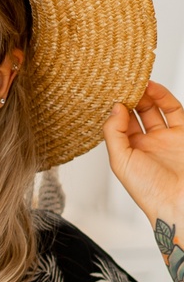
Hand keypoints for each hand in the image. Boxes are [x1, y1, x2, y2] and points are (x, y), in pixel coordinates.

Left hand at [104, 81, 183, 226]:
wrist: (179, 199)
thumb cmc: (149, 189)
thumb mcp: (121, 161)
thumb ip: (114, 133)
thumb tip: (115, 108)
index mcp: (127, 153)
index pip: (117, 126)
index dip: (113, 110)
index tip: (106, 94)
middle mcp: (145, 144)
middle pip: (135, 115)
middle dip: (128, 99)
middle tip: (121, 83)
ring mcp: (165, 138)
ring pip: (153, 109)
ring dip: (144, 95)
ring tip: (135, 82)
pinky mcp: (182, 133)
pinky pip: (173, 110)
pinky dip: (163, 97)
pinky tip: (152, 87)